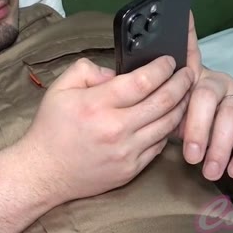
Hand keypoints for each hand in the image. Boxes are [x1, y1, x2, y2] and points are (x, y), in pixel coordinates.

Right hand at [18, 56, 193, 202]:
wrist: (44, 172)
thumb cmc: (51, 129)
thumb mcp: (59, 88)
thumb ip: (87, 70)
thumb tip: (116, 72)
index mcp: (96, 104)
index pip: (142, 81)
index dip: (162, 68)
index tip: (169, 60)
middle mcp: (115, 128)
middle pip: (163, 101)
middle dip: (181, 83)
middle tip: (188, 72)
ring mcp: (126, 151)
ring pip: (167, 124)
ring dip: (181, 106)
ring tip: (185, 93)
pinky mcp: (131, 169)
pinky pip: (160, 146)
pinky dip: (168, 129)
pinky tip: (168, 118)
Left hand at [176, 11, 232, 180]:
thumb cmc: (200, 125)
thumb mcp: (177, 115)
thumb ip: (159, 109)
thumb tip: (131, 105)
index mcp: (191, 78)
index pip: (187, 53)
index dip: (185, 34)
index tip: (183, 14)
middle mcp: (216, 80)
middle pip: (205, 94)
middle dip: (196, 126)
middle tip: (189, 155)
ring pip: (231, 114)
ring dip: (220, 146)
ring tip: (209, 170)